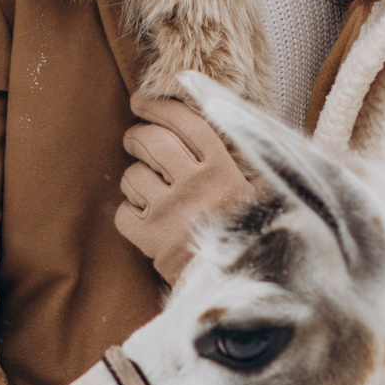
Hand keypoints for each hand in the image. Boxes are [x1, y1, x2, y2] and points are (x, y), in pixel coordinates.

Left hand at [116, 94, 255, 282]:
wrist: (236, 285)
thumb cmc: (249, 235)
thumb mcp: (262, 192)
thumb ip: (254, 159)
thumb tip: (239, 119)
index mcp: (223, 169)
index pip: (186, 123)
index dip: (159, 106)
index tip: (141, 100)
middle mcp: (195, 185)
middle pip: (152, 141)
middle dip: (137, 135)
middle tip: (136, 139)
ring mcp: (170, 211)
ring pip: (132, 175)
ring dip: (134, 177)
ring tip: (145, 185)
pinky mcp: (150, 238)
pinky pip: (123, 211)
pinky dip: (128, 213)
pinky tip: (145, 217)